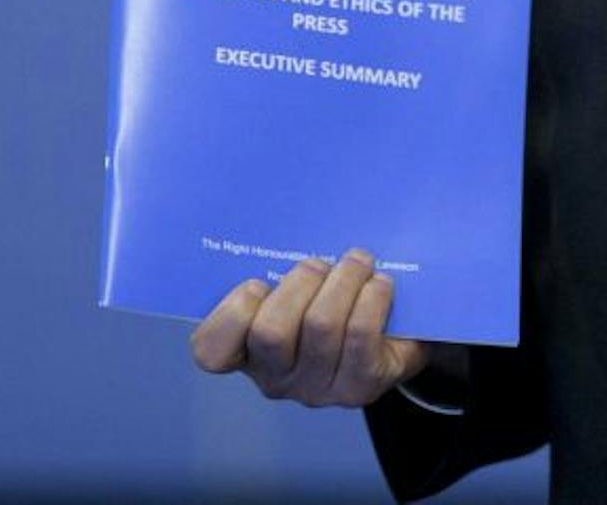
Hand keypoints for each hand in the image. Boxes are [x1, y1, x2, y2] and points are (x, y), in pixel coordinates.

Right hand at [190, 248, 431, 407]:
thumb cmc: (333, 304)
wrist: (395, 341)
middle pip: (270, 331)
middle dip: (299, 283)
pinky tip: (379, 283)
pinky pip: (360, 334)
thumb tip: (280, 217)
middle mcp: (276, 379)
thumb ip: (277, 269)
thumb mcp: (298, 291)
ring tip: (358, 261)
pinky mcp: (360, 386)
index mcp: (247, 353)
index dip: (232, 313)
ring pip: (321, 326)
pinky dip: (371, 299)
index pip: (211, 351)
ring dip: (343, 280)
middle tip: (319, 263)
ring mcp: (317, 388)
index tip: (257, 283)